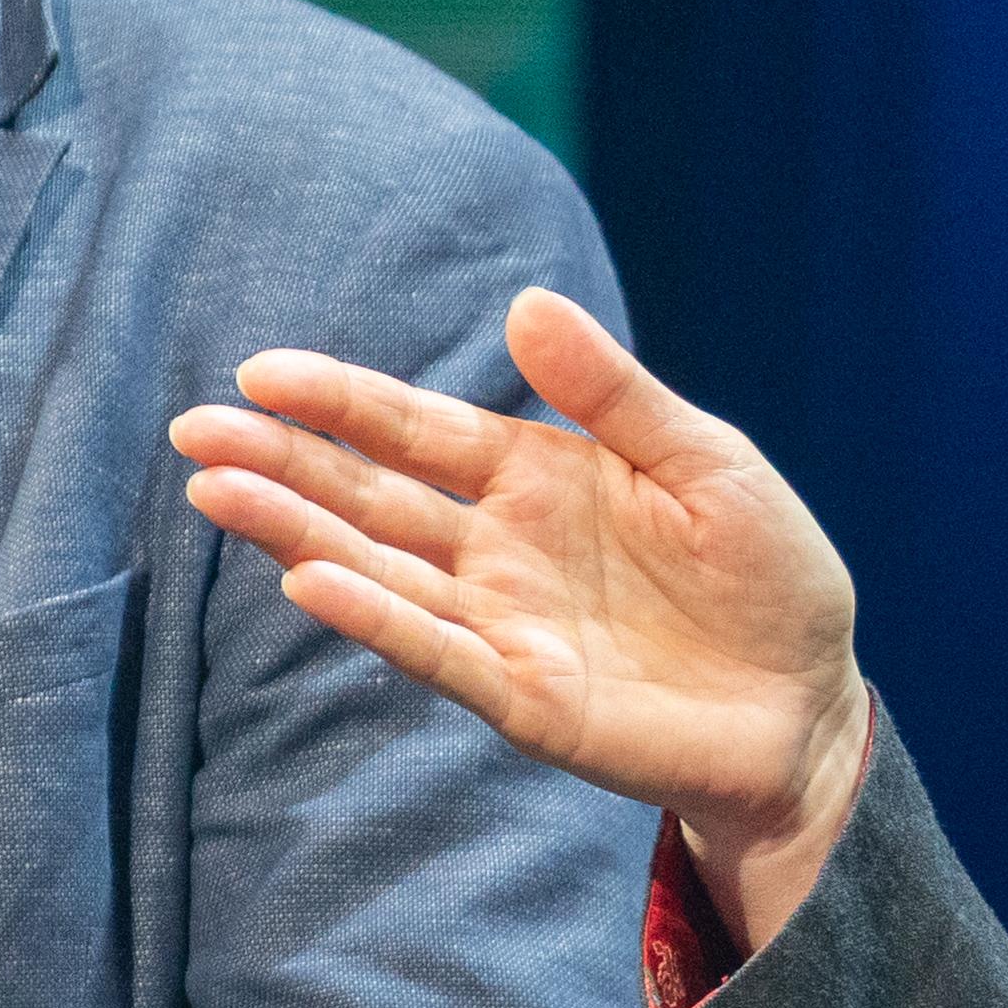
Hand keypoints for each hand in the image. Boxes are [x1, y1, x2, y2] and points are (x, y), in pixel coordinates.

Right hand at [171, 287, 881, 947]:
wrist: (815, 705)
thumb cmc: (766, 578)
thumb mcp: (706, 462)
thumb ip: (614, 394)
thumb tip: (527, 302)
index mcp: (536, 477)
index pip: (414, 430)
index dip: (339, 401)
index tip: (259, 373)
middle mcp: (498, 549)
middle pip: (371, 497)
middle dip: (282, 464)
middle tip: (192, 432)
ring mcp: (503, 625)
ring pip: (380, 571)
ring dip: (299, 536)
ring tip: (220, 493)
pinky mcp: (525, 698)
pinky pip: (438, 652)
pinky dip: (378, 618)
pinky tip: (311, 584)